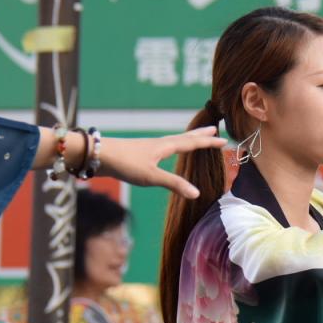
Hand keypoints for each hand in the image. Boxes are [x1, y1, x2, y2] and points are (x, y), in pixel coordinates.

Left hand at [98, 127, 226, 197]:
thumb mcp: (151, 177)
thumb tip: (197, 194)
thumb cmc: (125, 164)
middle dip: (200, 134)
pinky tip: (166, 152)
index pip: (192, 143)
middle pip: (184, 137)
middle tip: (214, 128)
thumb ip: (174, 184)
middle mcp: (159, 144)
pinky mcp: (140, 153)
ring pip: (173, 141)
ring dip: (187, 138)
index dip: (208, 142)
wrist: (98, 155)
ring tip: (194, 138)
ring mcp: (149, 148)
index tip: (223, 140)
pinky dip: (173, 146)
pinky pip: (163, 147)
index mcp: (165, 147)